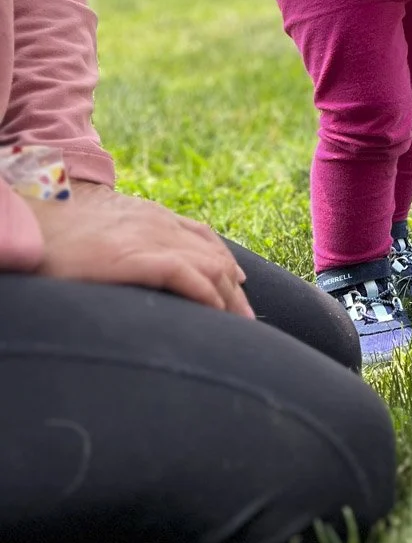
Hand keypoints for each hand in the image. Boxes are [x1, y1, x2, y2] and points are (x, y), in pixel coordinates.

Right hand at [33, 180, 254, 317]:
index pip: (204, 240)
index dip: (226, 266)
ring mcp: (149, 238)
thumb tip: (144, 267)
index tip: (237, 290)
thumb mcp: (106, 232)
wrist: (35, 226)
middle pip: (214, 256)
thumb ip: (131, 242)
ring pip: (209, 266)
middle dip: (234, 290)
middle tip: (246, 321)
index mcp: (153, 216)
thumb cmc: (63, 236)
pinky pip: (186, 275)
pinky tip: (216, 314)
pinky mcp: (136, 257)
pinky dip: (208, 295)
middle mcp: (158, 223)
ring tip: (239, 326)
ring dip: (229, 298)